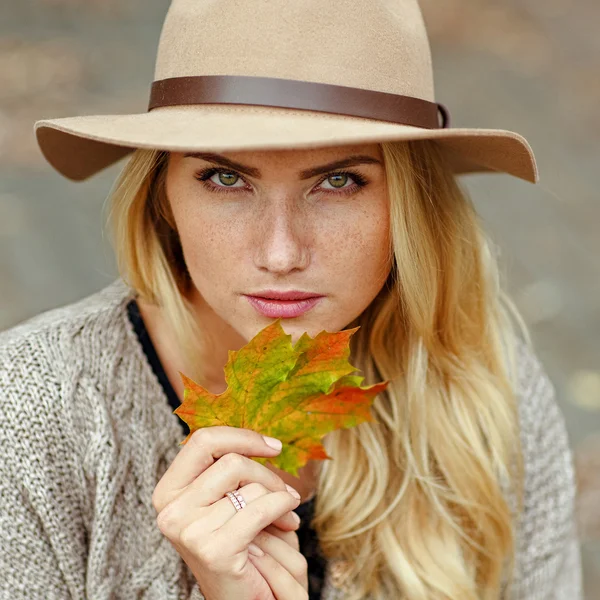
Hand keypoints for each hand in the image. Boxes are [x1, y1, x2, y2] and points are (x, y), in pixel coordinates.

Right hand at [152, 426, 307, 599]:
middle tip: (284, 491)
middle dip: (266, 474)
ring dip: (279, 497)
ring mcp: (188, 530)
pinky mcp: (213, 549)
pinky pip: (260, 510)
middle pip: (231, 461)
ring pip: (249, 486)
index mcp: (169, 490)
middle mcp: (170, 509)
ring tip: (286, 514)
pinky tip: (289, 520)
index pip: (203, 440)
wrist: (240, 599)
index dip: (242, 436)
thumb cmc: (238, 543)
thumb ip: (228, 467)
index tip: (273, 446)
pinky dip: (283, 508)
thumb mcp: (226, 499)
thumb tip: (261, 437)